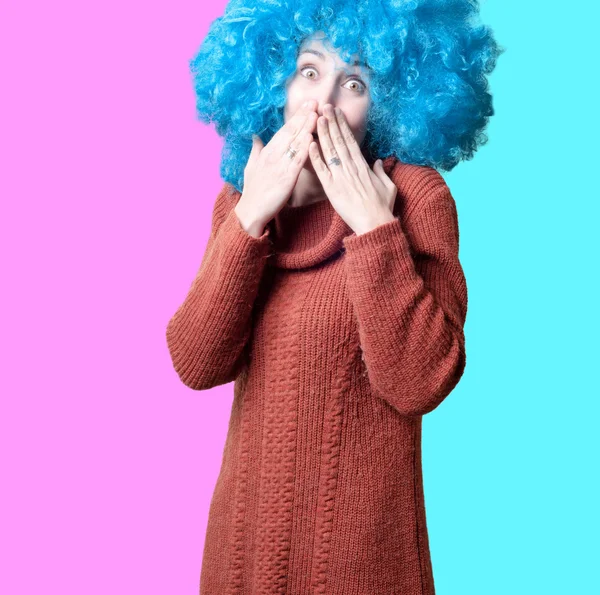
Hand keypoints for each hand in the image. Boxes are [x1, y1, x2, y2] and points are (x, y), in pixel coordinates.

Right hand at [235, 100, 317, 234]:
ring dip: (306, 128)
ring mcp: (279, 166)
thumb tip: (255, 136)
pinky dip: (304, 149)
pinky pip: (296, 161)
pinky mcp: (285, 178)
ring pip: (295, 143)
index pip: (284, 131)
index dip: (296, 117)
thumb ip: (256, 150)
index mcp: (267, 152)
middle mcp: (273, 155)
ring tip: (317, 113)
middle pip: (291, 132)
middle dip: (303, 116)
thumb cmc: (253, 191)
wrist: (251, 211)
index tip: (307, 105)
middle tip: (315, 101)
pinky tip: (312, 138)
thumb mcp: (251, 167)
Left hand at [308, 104, 397, 234]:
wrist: (375, 224)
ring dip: (323, 133)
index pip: (351, 141)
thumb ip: (380, 172)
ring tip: (317, 117)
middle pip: (340, 141)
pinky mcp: (332, 189)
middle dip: (331, 122)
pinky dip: (316, 156)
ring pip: (331, 151)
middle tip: (324, 106)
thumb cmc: (382, 208)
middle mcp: (352, 168)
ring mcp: (341, 177)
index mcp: (364, 166)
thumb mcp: (388, 186)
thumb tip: (377, 161)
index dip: (343, 126)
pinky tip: (310, 143)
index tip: (337, 113)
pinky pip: (322, 170)